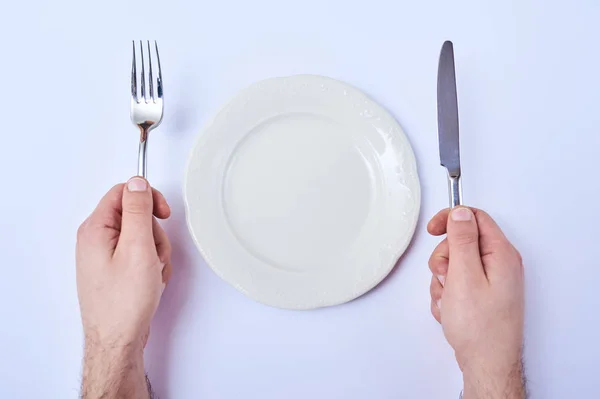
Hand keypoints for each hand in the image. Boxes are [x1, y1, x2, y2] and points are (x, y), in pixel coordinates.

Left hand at [76, 177, 171, 398]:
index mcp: (96, 229)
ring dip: (155, 252)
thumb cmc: (124, 302)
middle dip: (154, 234)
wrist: (118, 340)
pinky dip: (151, 265)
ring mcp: (105, 256)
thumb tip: (138, 182)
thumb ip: (138, 211)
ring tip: (152, 273)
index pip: (124, 192)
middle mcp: (96, 239)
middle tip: (153, 255)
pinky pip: (140, 254)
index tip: (162, 214)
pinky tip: (150, 281)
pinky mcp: (115, 269)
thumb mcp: (137, 248)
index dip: (148, 198)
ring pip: (142, 236)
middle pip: (136, 215)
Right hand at [427, 207, 524, 398]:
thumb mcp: (464, 276)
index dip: (450, 219)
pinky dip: (447, 295)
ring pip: (455, 264)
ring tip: (449, 300)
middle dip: (444, 259)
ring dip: (443, 281)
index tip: (433, 229)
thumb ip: (461, 240)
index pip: (474, 217)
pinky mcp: (483, 294)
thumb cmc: (480, 327)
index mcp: (500, 254)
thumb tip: (461, 212)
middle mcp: (500, 264)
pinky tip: (451, 310)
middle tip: (445, 278)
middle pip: (461, 242)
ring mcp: (492, 280)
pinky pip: (456, 283)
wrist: (486, 363)